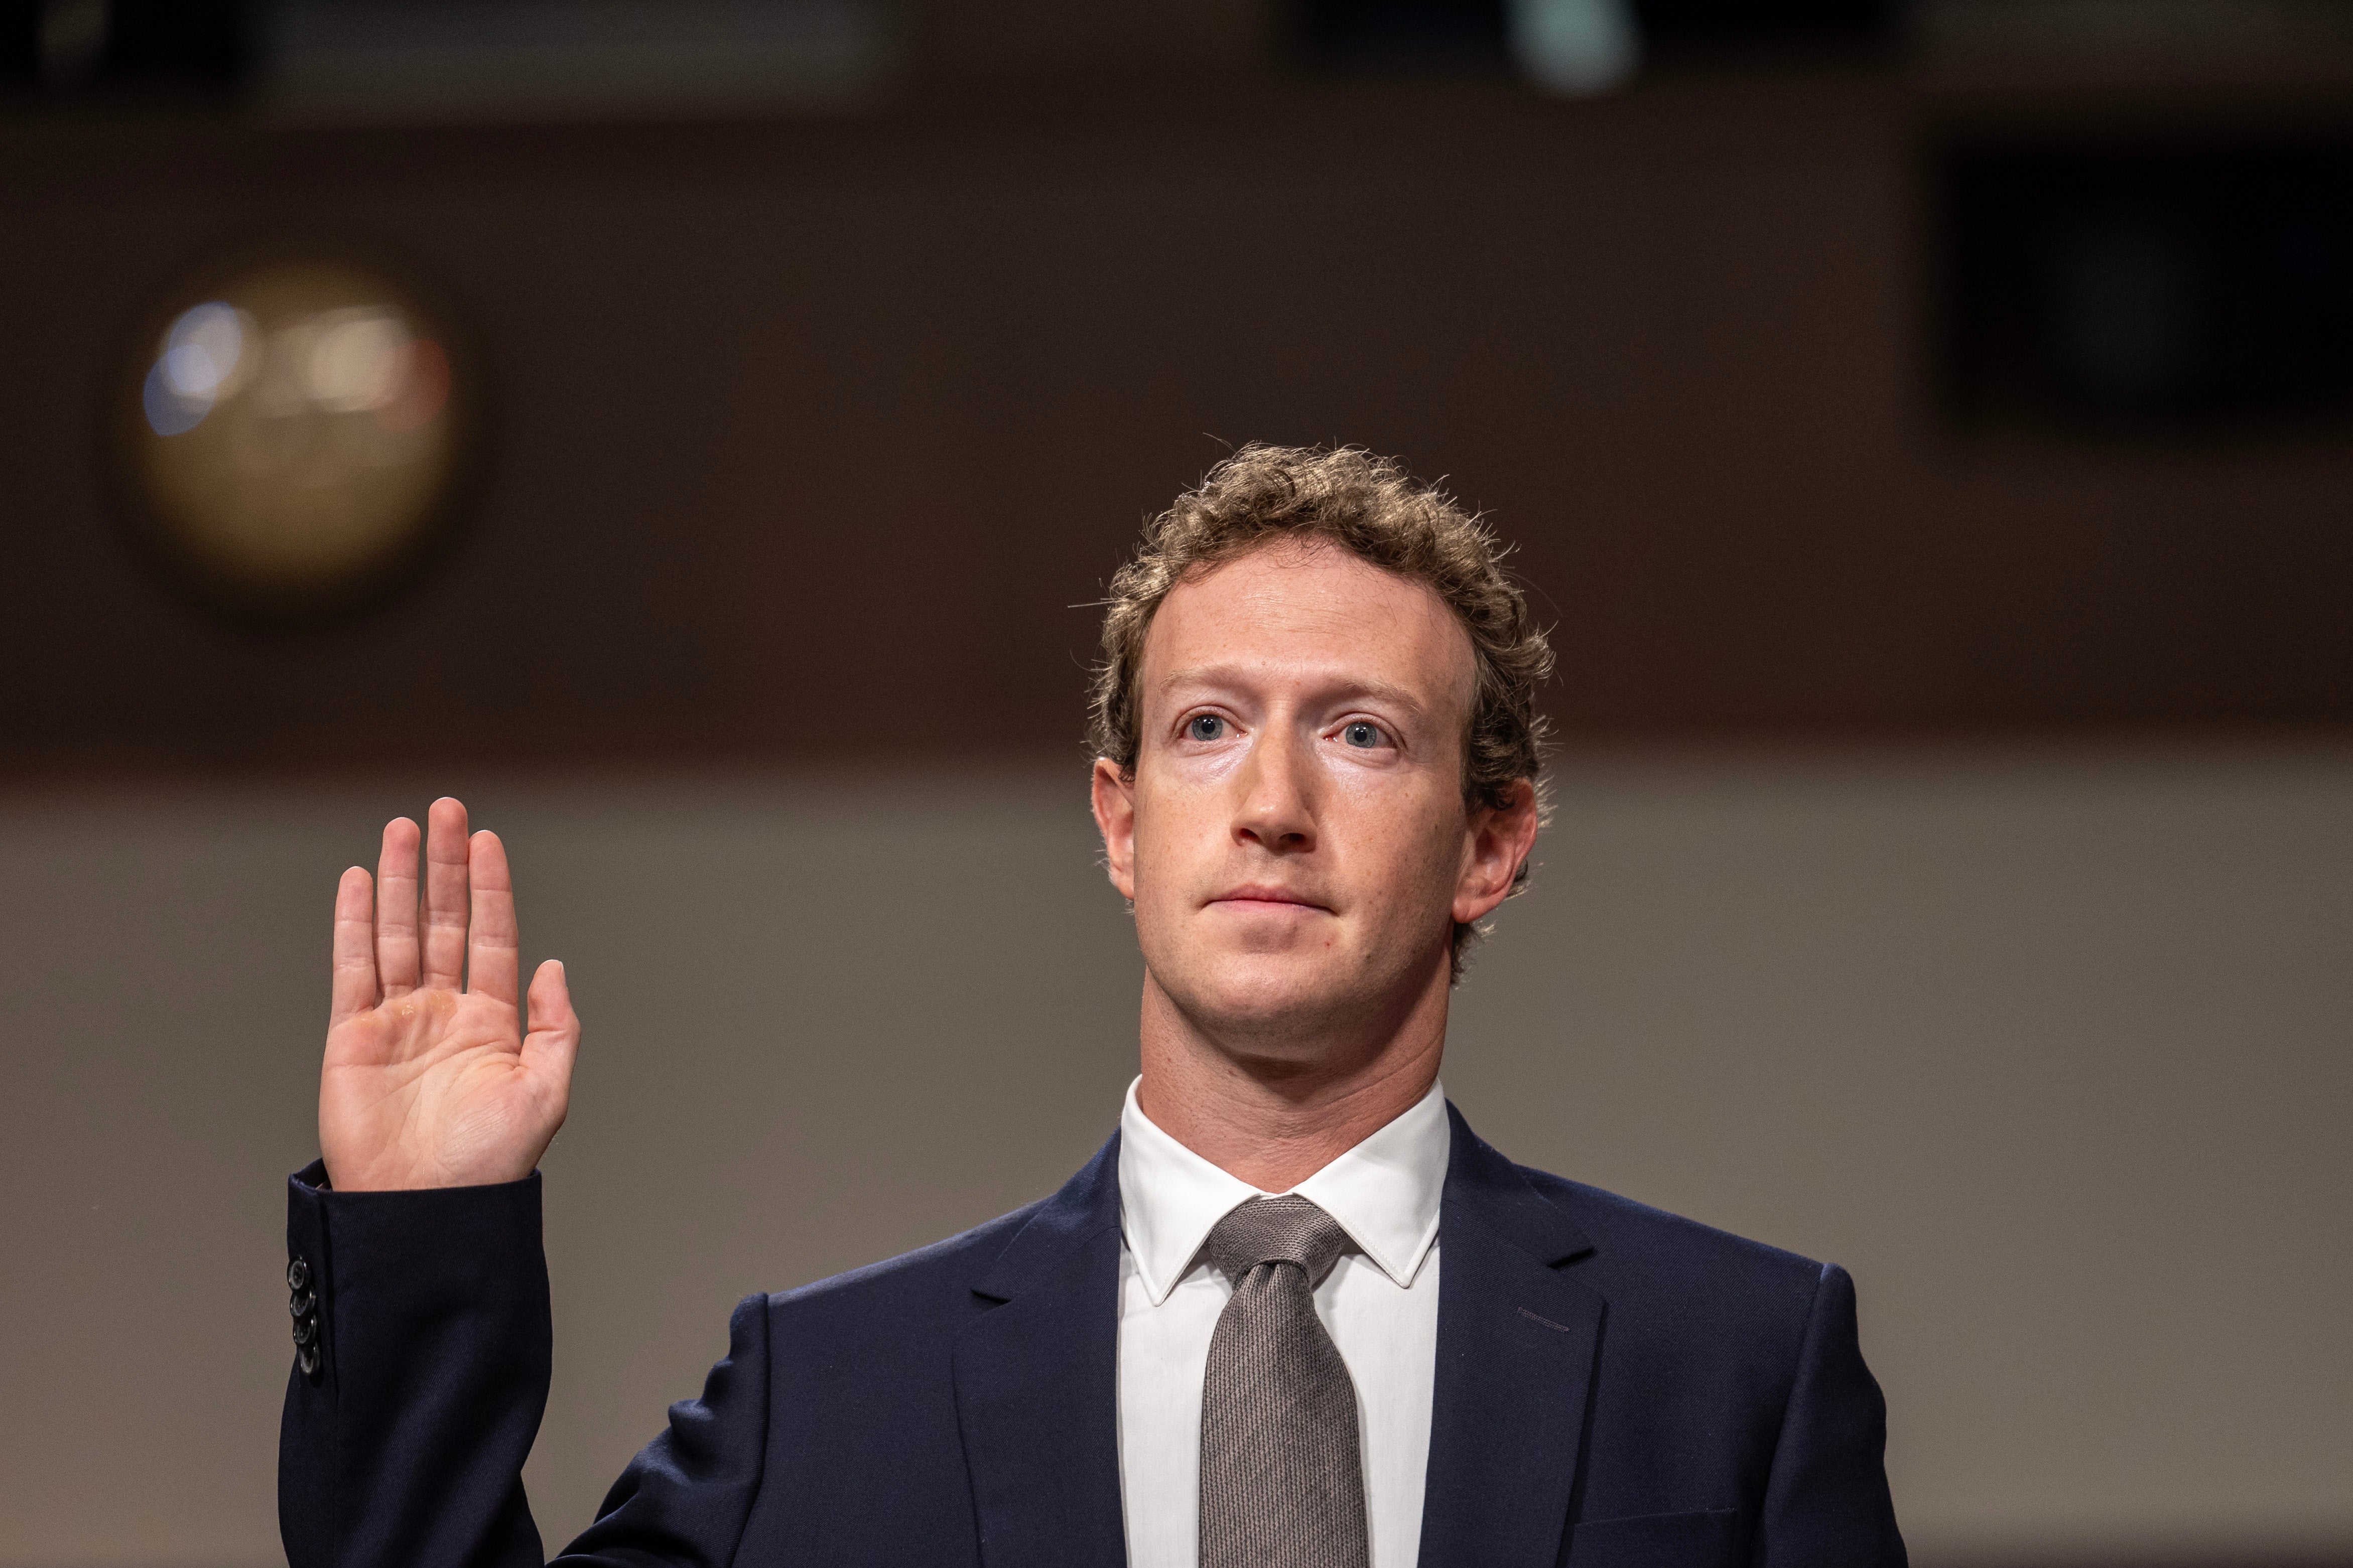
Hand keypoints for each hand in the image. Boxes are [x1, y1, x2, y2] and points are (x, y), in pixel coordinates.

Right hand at [319, 797, 579, 1190]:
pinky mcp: (351, 1035)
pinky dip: (355, 922)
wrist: (425, 1209)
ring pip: (398, 934)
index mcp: (493, 1022)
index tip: (487, 840)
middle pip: (443, 921)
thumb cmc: (488, 1164)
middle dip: (445, 867)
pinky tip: (361, 879)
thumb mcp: (544, 1092)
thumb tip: (554, 963)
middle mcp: (444, 1012)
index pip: (492, 937)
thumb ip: (555, 1026)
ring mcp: (397, 1020)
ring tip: (405, 827)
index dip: (490, 888)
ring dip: (400, 880)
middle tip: (446, 809)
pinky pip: (353, 967)